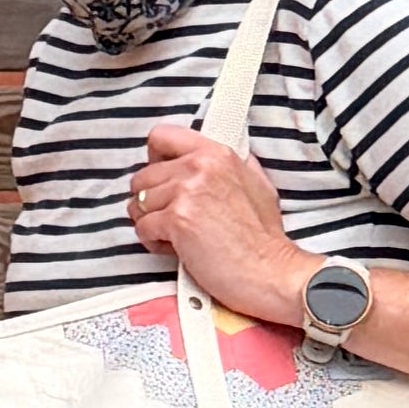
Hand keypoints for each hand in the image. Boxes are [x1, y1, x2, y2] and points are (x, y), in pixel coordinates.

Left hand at [128, 132, 312, 329]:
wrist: (270, 270)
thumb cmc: (264, 236)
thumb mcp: (257, 184)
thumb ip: (234, 164)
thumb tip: (218, 155)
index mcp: (216, 153)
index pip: (161, 136)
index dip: (154, 159)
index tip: (162, 178)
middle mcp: (199, 166)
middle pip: (143, 175)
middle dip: (151, 200)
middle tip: (171, 218)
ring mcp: (186, 192)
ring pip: (138, 202)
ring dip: (151, 222)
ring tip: (175, 235)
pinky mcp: (177, 220)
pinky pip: (142, 227)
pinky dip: (153, 241)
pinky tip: (176, 248)